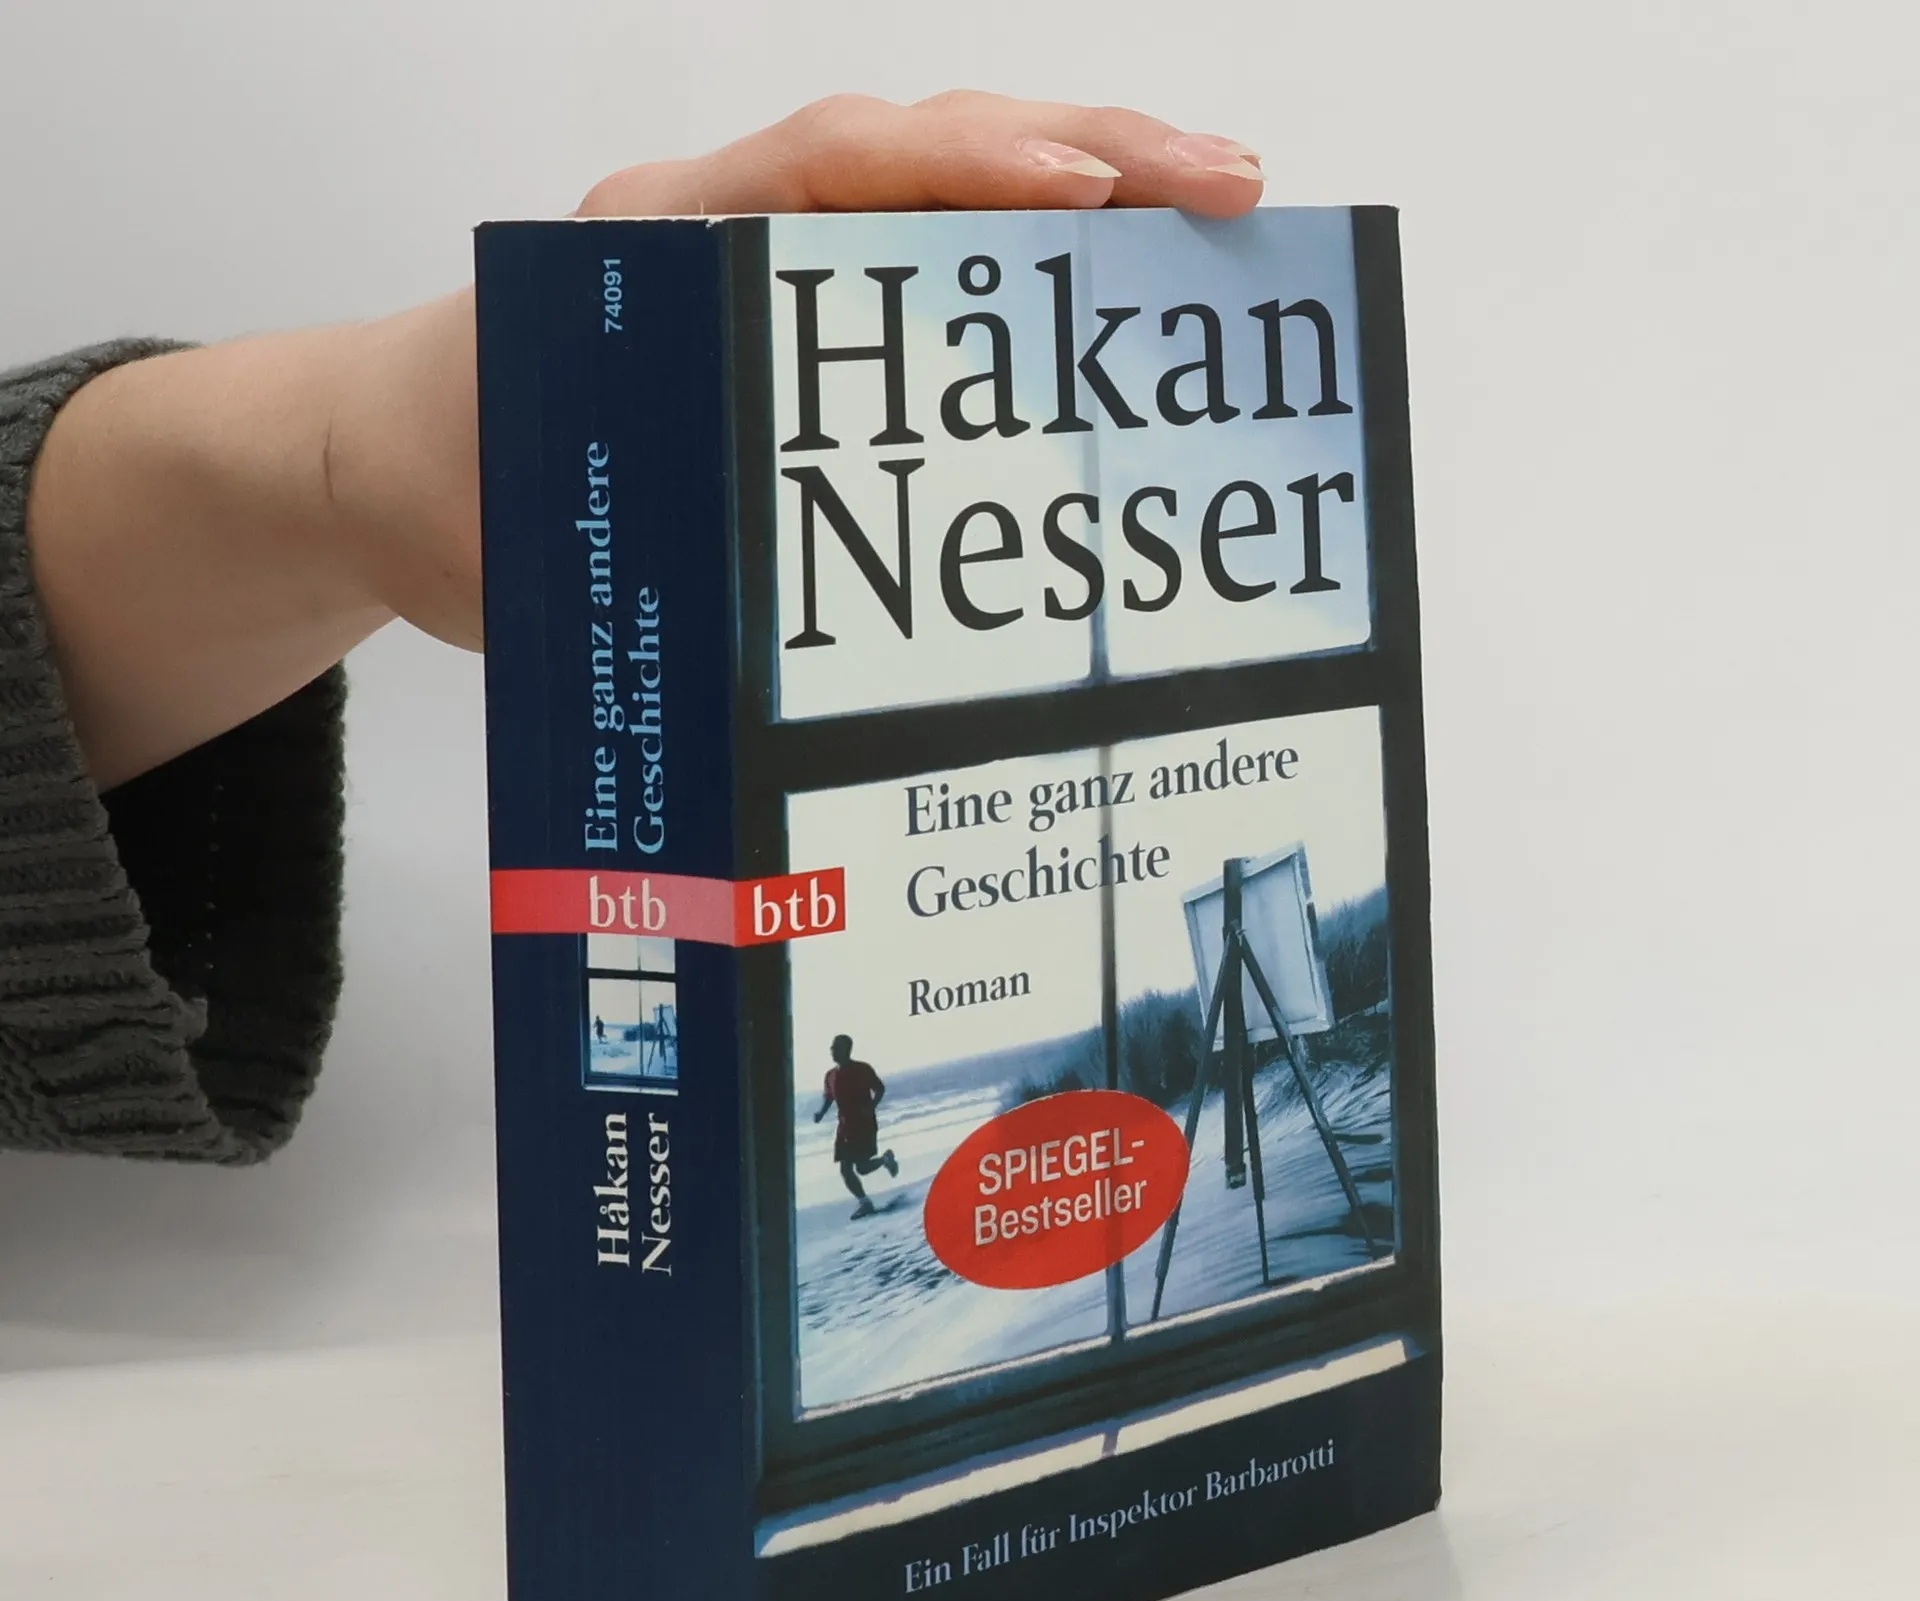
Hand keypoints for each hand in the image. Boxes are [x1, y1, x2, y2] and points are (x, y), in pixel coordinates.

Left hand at [335, 94, 1263, 654]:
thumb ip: (628, 554)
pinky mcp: (793, 314)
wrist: (391, 467)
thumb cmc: (450, 483)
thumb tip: (774, 639)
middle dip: (1084, 155)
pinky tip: (1111, 289)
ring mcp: (767, 260)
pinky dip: (1024, 265)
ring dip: (1079, 195)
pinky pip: (922, 262)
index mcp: (653, 244)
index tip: (1080, 198)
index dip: (964, 171)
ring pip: (940, 195)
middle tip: (1223, 187)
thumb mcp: (520, 525)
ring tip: (1208, 213)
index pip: (830, 167)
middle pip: (921, 152)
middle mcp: (723, 228)